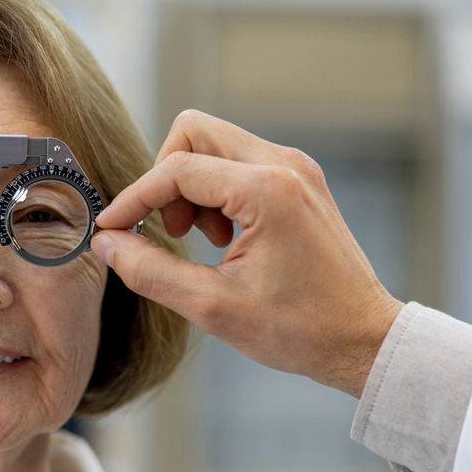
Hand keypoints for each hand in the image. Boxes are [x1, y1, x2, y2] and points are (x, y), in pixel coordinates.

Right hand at [91, 110, 403, 397]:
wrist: (363, 339)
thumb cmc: (300, 329)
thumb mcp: (212, 307)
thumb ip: (150, 271)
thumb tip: (108, 244)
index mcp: (267, 191)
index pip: (176, 169)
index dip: (134, 198)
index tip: (111, 228)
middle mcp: (284, 165)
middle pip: (195, 132)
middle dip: (166, 179)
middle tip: (171, 230)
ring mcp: (295, 169)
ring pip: (215, 145)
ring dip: (192, 187)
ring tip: (204, 242)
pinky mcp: (298, 181)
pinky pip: (238, 164)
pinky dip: (216, 192)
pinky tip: (225, 239)